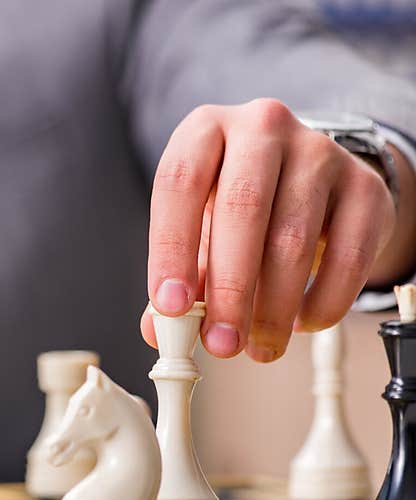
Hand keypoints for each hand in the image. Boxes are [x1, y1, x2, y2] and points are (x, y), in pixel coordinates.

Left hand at [141, 98, 412, 361]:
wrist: (309, 178)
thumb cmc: (236, 206)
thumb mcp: (197, 229)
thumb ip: (177, 277)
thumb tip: (158, 330)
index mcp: (204, 130)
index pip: (178, 184)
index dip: (171, 250)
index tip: (171, 307)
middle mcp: (262, 128)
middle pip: (242, 209)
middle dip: (228, 288)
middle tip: (221, 343)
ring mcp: (319, 151)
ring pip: (293, 239)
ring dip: (273, 308)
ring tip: (258, 347)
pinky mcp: (365, 186)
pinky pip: (348, 256)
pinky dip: (323, 301)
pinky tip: (302, 323)